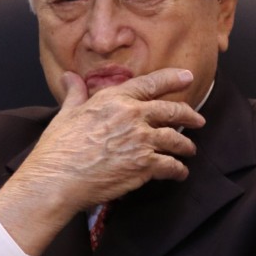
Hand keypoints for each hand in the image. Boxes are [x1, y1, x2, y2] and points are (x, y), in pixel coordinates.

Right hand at [0, 67, 205, 255]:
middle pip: (172, 111)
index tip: (187, 77)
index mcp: (115, 99)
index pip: (151, 83)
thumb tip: (69, 77)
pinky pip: (171, 166)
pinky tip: (179, 172)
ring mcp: (142, 141)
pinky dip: (178, 170)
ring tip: (189, 149)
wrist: (58, 179)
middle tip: (198, 119)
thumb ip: (75, 93)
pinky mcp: (145, 166)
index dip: (172, 79)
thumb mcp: (66, 113)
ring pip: (175, 140)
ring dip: (185, 145)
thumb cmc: (59, 148)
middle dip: (188, 115)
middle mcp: (133, 116)